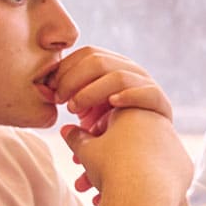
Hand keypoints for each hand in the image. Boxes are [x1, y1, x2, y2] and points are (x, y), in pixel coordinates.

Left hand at [41, 46, 172, 133]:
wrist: (148, 151)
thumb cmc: (112, 130)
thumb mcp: (88, 112)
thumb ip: (71, 100)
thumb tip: (44, 93)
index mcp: (114, 66)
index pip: (87, 54)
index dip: (65, 68)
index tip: (50, 89)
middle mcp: (131, 70)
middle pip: (98, 61)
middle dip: (73, 79)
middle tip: (59, 100)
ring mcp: (147, 85)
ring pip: (117, 76)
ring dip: (92, 91)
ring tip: (75, 109)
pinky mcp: (161, 103)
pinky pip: (146, 92)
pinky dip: (128, 96)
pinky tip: (112, 105)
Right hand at [61, 107, 192, 205]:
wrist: (145, 196)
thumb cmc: (112, 169)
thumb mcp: (87, 151)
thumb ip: (76, 139)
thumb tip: (66, 130)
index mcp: (132, 110)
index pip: (110, 117)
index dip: (94, 136)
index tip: (83, 155)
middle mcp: (157, 121)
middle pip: (127, 139)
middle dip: (108, 159)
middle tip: (88, 179)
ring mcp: (173, 143)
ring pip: (142, 157)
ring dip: (123, 175)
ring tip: (102, 197)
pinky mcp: (184, 165)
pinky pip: (160, 172)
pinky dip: (144, 184)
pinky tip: (129, 200)